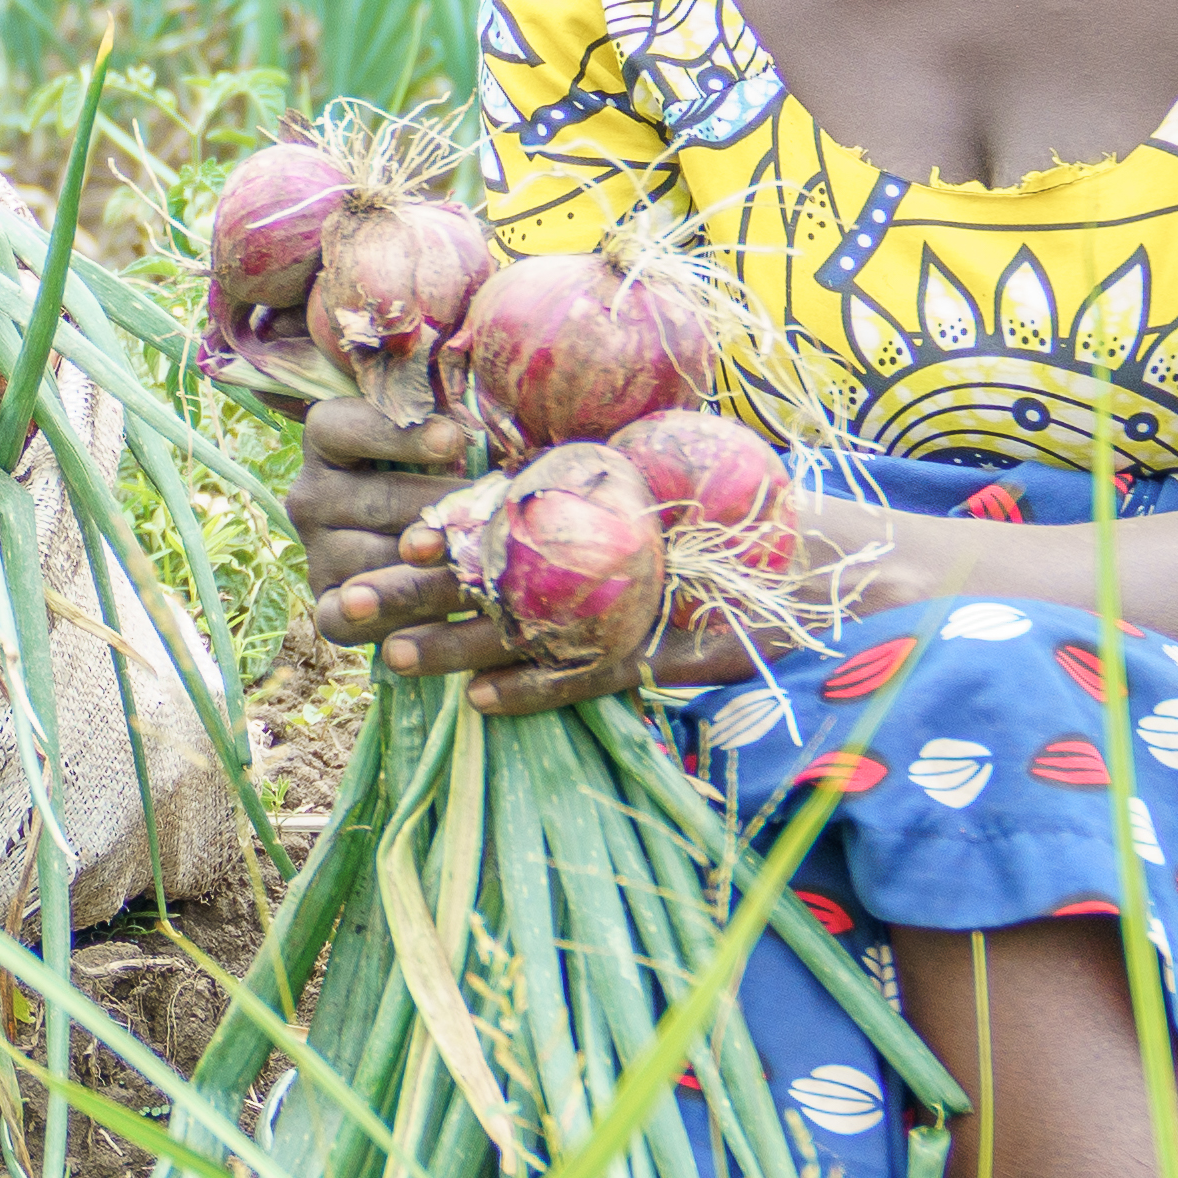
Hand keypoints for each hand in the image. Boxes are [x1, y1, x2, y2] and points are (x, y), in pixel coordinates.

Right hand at [289, 391, 485, 639]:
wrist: (422, 550)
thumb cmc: (443, 473)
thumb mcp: (444, 435)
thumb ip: (454, 412)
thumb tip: (493, 401)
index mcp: (330, 440)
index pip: (342, 426)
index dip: (395, 431)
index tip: (455, 438)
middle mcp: (311, 493)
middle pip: (376, 500)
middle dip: (441, 509)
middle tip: (497, 516)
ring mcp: (315, 549)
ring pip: (370, 560)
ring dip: (430, 570)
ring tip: (483, 571)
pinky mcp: (324, 600)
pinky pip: (340, 618)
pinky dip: (378, 623)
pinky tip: (419, 626)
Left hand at [294, 392, 775, 719]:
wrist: (829, 560)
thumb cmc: (740, 518)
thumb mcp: (664, 477)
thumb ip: (596, 477)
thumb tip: (508, 470)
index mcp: (606, 500)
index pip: (517, 512)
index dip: (458, 526)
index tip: (408, 537)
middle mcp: (613, 548)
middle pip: (500, 571)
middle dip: (420, 590)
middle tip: (348, 604)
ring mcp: (636, 602)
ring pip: (530, 628)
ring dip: (459, 646)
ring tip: (393, 659)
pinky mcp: (664, 653)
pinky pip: (588, 675)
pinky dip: (537, 691)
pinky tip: (482, 707)